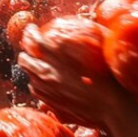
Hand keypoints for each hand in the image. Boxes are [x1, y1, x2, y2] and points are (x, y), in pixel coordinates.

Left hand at [18, 24, 133, 127]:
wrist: (112, 108)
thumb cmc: (106, 78)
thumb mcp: (90, 53)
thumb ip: (68, 44)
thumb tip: (54, 36)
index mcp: (56, 60)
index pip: (34, 41)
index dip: (30, 32)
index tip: (32, 28)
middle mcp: (47, 76)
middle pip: (24, 61)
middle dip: (25, 52)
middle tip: (31, 48)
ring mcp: (48, 93)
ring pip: (29, 78)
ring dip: (31, 69)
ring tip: (38, 66)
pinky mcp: (53, 106)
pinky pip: (37, 93)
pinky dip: (37, 85)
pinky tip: (45, 84)